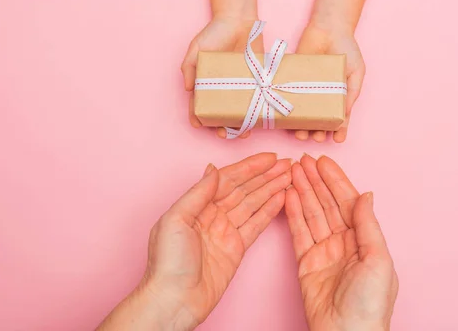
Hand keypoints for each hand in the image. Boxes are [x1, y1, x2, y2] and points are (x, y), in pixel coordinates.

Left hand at [98, 153, 290, 329]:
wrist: (174, 299)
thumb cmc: (167, 262)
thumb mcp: (176, 220)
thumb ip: (198, 193)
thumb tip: (214, 169)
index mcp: (197, 205)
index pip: (228, 179)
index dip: (249, 167)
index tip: (269, 158)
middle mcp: (212, 214)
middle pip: (244, 189)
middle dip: (265, 175)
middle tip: (287, 164)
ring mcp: (226, 231)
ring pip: (253, 204)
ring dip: (271, 189)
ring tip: (290, 176)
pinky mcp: (236, 248)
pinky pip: (256, 224)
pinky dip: (270, 210)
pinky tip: (282, 198)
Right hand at [181, 16, 262, 138]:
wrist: (239, 20)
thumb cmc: (214, 32)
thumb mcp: (196, 48)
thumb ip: (189, 67)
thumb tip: (188, 89)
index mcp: (205, 84)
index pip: (199, 107)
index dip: (197, 118)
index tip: (199, 125)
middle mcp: (222, 89)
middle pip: (221, 115)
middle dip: (222, 129)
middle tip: (226, 134)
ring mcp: (240, 88)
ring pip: (240, 113)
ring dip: (241, 126)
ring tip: (246, 132)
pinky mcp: (257, 83)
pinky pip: (258, 101)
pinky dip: (259, 112)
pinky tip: (260, 120)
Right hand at [285, 155, 397, 330]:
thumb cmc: (370, 303)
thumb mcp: (378, 259)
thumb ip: (367, 225)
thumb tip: (366, 195)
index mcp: (364, 239)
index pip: (347, 202)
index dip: (335, 180)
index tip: (323, 162)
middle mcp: (344, 241)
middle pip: (327, 203)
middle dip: (316, 181)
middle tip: (302, 160)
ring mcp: (324, 250)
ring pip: (311, 213)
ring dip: (302, 191)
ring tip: (292, 171)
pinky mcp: (306, 261)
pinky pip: (298, 231)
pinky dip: (293, 212)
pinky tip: (288, 195)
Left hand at [295, 22, 365, 142]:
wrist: (329, 28)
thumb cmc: (347, 49)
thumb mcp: (356, 72)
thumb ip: (352, 93)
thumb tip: (345, 114)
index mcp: (337, 97)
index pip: (337, 119)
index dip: (338, 131)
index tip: (337, 140)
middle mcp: (320, 96)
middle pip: (317, 121)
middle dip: (316, 132)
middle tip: (316, 137)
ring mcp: (304, 89)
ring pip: (301, 113)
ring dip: (300, 127)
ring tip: (301, 134)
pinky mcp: (290, 79)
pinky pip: (286, 96)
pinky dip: (284, 108)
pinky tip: (287, 119)